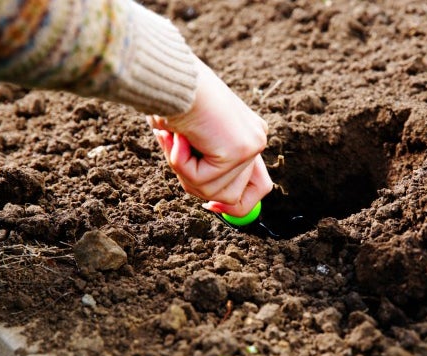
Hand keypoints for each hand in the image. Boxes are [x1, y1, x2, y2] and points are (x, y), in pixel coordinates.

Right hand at [148, 58, 272, 217]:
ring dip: (185, 172)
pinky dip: (181, 164)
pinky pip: (202, 180)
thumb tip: (212, 202)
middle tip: (183, 166)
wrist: (169, 76)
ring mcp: (250, 145)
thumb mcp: (188, 137)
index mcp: (247, 135)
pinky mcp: (239, 150)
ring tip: (175, 139)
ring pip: (215, 192)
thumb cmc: (170, 99)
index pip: (257, 186)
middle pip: (237, 198)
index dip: (233, 204)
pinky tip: (178, 137)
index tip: (211, 207)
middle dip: (204, 190)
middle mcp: (256, 139)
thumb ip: (203, 164)